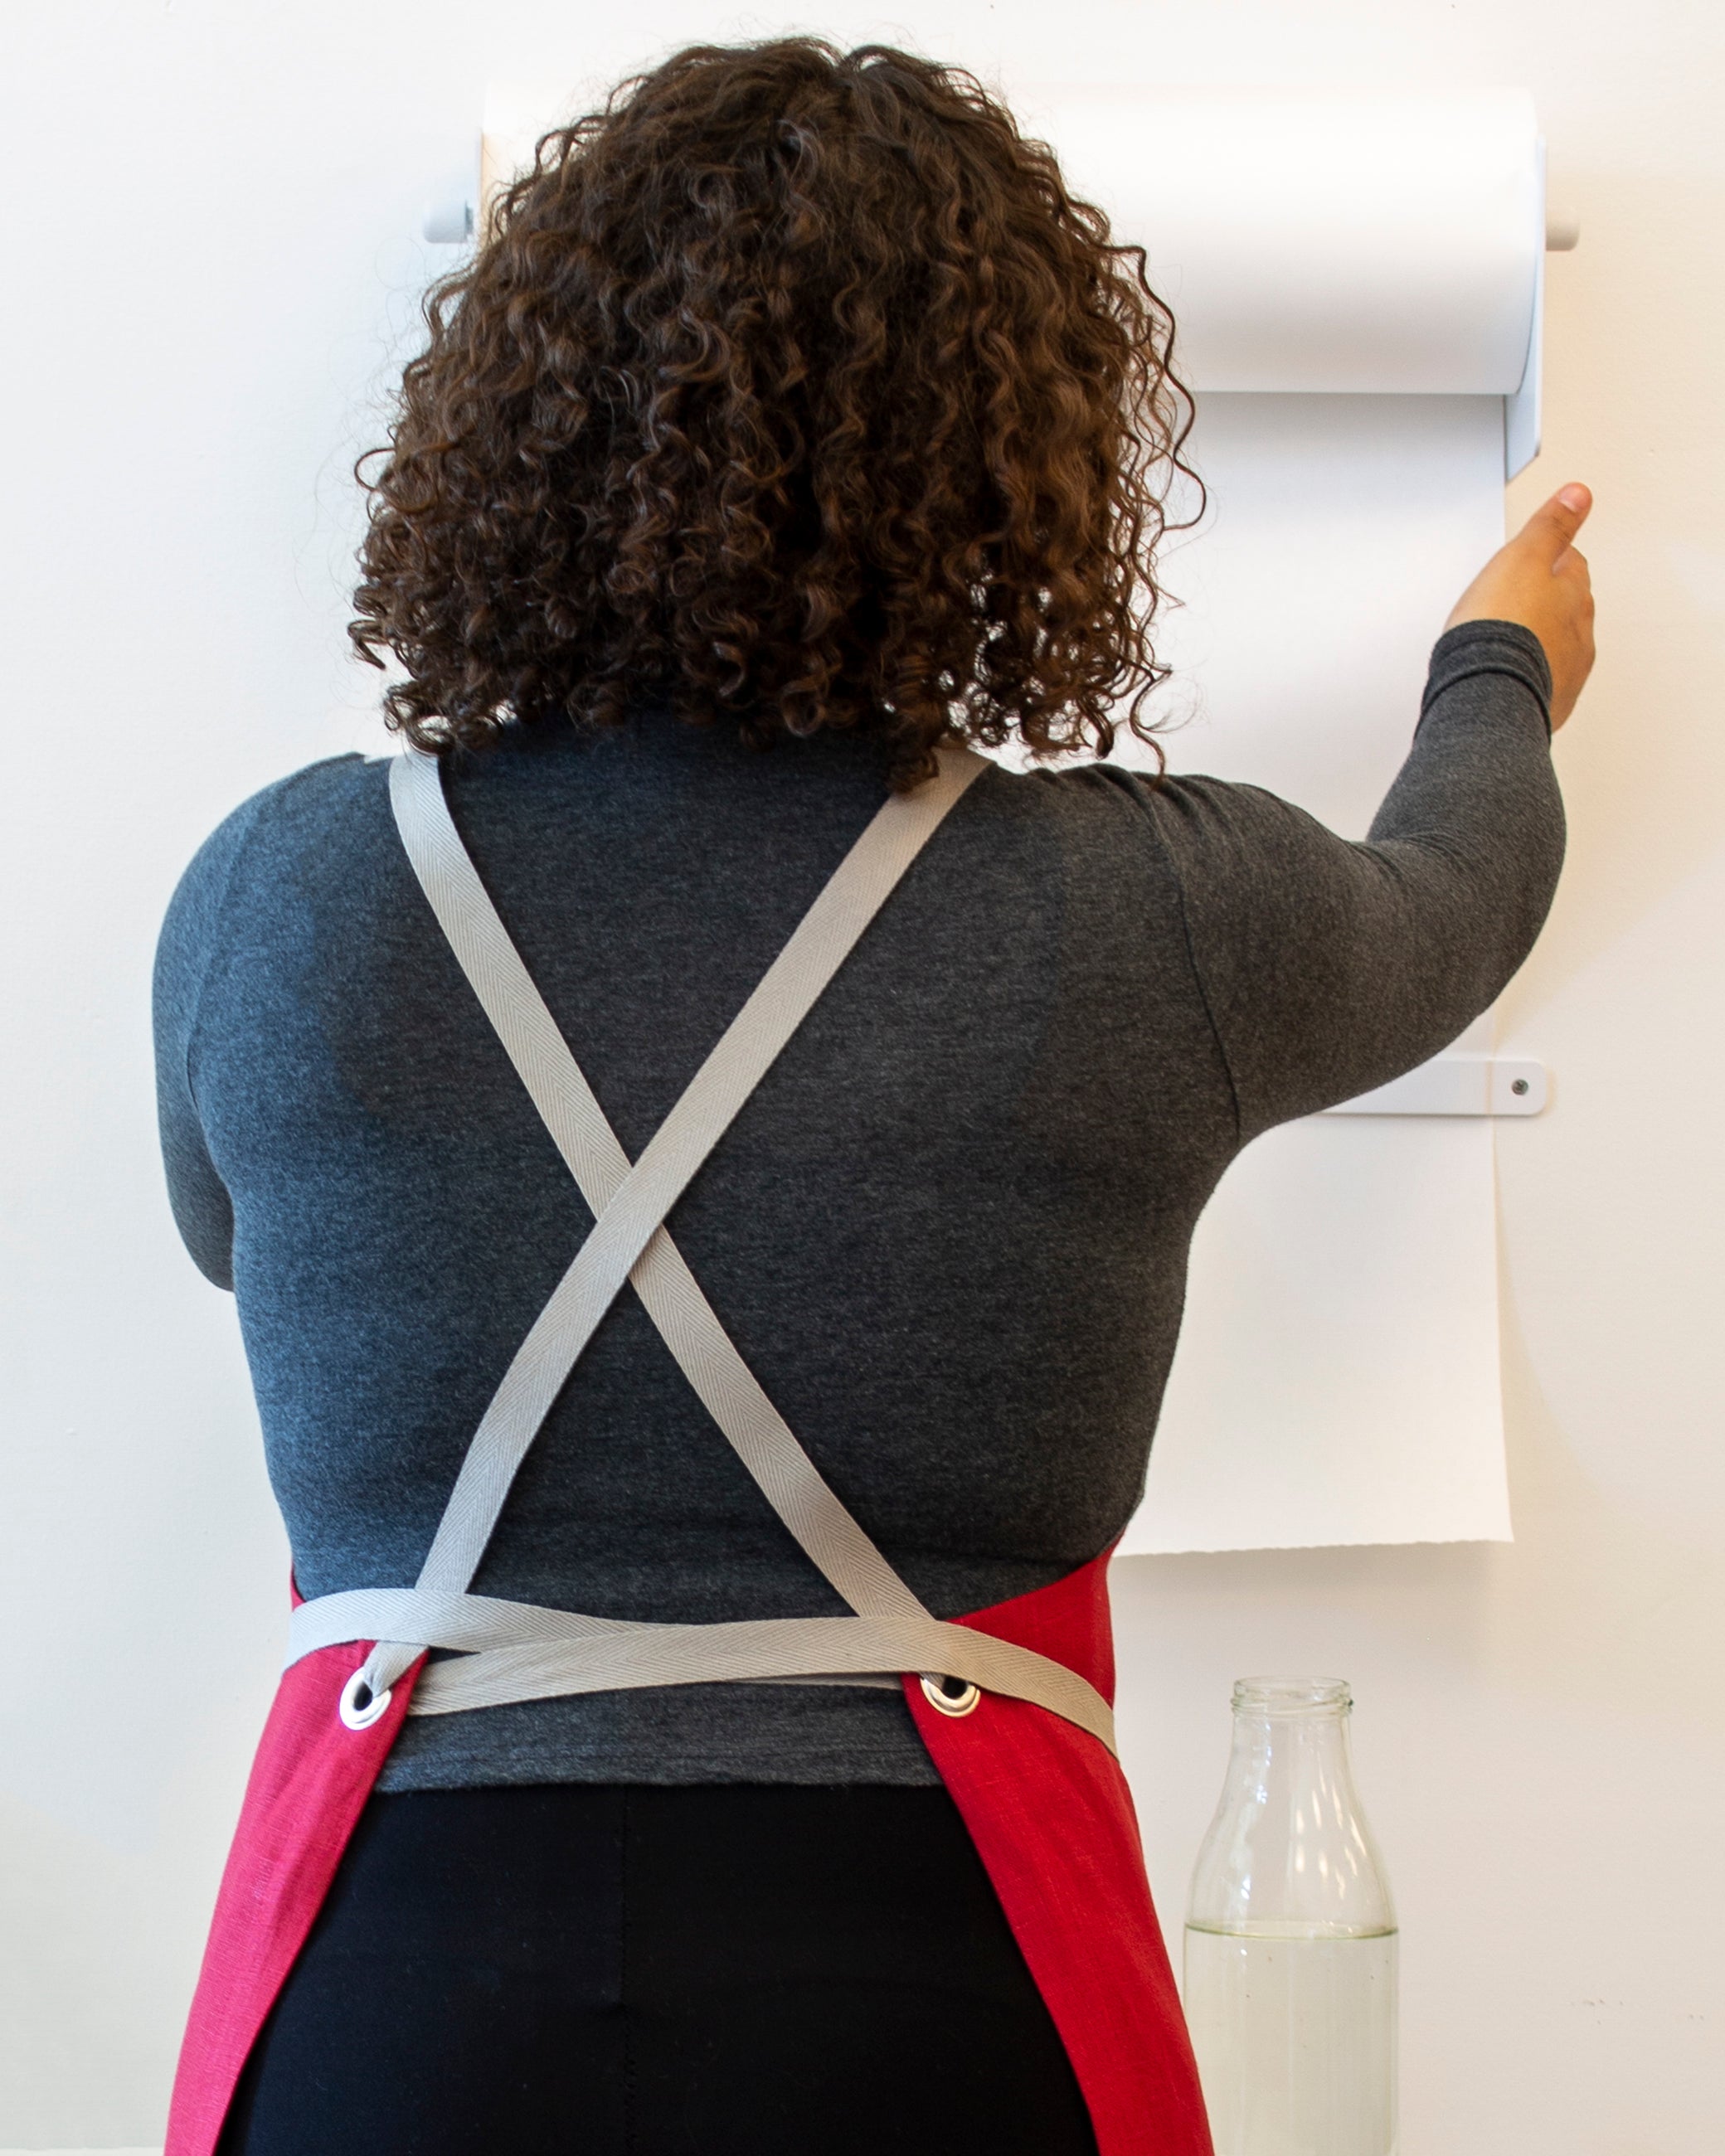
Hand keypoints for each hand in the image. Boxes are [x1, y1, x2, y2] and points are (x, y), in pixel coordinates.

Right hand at [1445, 483, 1595, 728]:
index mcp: (1574, 595)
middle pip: (1566, 608)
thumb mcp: (1523, 558)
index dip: (1551, 557)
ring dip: (1538, 641)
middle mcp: (1579, 634)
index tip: (1535, 556)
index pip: (1572, 564)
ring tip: (1508, 638)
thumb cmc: (1501, 630)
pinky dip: (1527, 674)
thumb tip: (1578, 495)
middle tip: (1517, 597)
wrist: (1488, 695)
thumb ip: (1551, 526)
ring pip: (1556, 647)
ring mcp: (1566, 672)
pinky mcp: (1547, 703)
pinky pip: (1541, 682)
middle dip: (1546, 601)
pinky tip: (1505, 672)